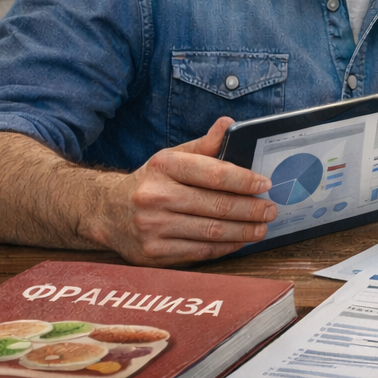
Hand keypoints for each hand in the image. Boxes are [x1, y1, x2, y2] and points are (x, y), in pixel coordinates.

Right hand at [84, 117, 276, 265]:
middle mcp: (156, 196)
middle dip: (251, 210)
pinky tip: (239, 241)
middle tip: (271, 210)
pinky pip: (199, 252)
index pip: (214, 173)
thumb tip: (229, 124)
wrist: (106, 212)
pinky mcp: (152, 253)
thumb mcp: (172, 157)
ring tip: (262, 228)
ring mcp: (152, 227)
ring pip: (211, 232)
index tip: (265, 184)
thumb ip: (204, 145)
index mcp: (164, 166)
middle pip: (217, 206)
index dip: (244, 180)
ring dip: (243, 232)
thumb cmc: (150, 182)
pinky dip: (224, 247)